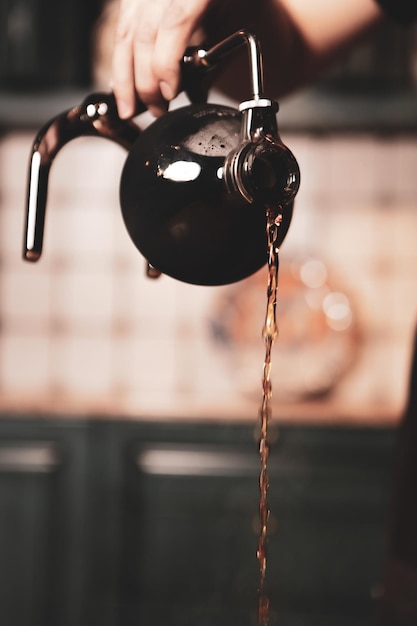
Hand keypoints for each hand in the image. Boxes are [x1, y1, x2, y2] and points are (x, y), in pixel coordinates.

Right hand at [111, 0, 261, 118]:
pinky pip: (122, 26)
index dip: (167, 63)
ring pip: (125, 32)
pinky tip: (123, 82)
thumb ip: (216, 54)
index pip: (175, 23)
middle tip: (156, 109)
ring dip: (124, 77)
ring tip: (128, 108)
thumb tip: (195, 93)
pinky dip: (121, 59)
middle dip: (145, 81)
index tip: (169, 93)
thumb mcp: (237, 19)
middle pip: (144, 33)